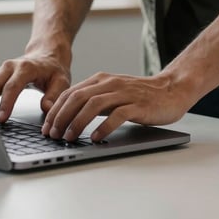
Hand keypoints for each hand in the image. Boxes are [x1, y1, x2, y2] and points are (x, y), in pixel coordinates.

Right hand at [0, 53, 70, 121]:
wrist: (46, 55)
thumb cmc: (53, 70)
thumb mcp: (61, 81)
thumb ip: (54, 95)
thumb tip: (47, 108)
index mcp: (26, 68)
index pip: (12, 86)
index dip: (5, 103)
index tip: (2, 118)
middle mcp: (10, 66)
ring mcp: (0, 70)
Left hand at [41, 72, 191, 142]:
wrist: (171, 90)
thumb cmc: (140, 96)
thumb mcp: (112, 94)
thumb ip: (93, 101)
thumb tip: (68, 118)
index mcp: (100, 80)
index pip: (70, 93)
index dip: (55, 110)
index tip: (46, 127)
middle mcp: (109, 84)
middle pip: (78, 98)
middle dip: (61, 117)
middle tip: (53, 134)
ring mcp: (124, 93)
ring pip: (93, 105)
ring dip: (78, 122)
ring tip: (69, 137)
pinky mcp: (138, 105)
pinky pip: (117, 115)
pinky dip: (103, 127)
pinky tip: (95, 138)